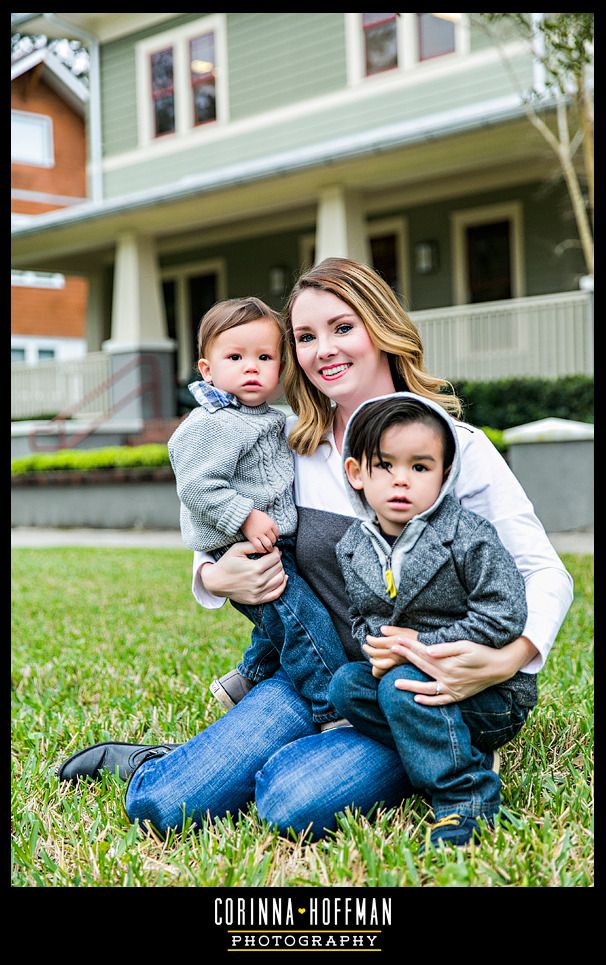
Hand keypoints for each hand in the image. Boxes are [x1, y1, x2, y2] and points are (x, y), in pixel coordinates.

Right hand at [201, 540, 286, 603]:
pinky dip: (282, 585)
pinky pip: (277, 593)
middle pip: (279, 568)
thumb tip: (270, 547)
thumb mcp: (237, 549)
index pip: (275, 558)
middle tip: (272, 557)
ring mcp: (258, 593)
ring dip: (280, 570)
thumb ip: (254, 545)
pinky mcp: (257, 600)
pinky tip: (282, 578)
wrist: (216, 582)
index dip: (276, 552)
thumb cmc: (227, 563)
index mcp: (255, 568)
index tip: (273, 550)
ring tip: (275, 566)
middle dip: (278, 560)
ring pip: (280, 579)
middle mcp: (258, 582)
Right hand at [242, 509, 279, 552]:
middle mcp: (266, 529)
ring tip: (268, 549)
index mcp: (271, 523)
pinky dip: (262, 550)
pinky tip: (262, 550)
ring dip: (269, 548)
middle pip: (273, 540)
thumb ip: (270, 525)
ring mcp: (259, 534)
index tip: (274, 539)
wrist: (244, 514)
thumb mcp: (266, 517)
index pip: (277, 534)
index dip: (276, 538)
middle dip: (273, 544)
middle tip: (271, 545)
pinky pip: (259, 546)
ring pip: (268, 544)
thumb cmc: (255, 515)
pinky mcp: (252, 537)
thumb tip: (274, 534)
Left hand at [363, 628, 415, 678]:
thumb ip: (393, 630)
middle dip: (367, 648)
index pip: (376, 642)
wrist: (431, 653)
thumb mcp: (407, 631)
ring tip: (370, 655)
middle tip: (365, 645)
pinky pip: (382, 670)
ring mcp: (395, 662)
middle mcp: (394, 653)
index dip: (369, 639)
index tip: (368, 637)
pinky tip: (377, 663)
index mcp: (394, 642)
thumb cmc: (419, 639)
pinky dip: (376, 667)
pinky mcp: (397, 668)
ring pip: (377, 662)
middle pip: (374, 652)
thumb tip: (381, 629)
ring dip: (371, 658)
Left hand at [386, 632, 537, 704]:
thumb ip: (445, 648)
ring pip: (426, 689)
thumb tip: (427, 650)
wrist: (500, 667)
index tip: (395, 641)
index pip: (423, 654)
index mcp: (448, 664)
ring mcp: (452, 689)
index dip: (409, 647)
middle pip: (421, 667)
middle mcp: (447, 678)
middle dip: (405, 658)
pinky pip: (440, 701)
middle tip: (390, 652)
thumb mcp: (465, 645)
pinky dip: (428, 701)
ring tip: (394, 683)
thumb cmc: (482, 652)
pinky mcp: (457, 696)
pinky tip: (417, 699)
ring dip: (410, 685)